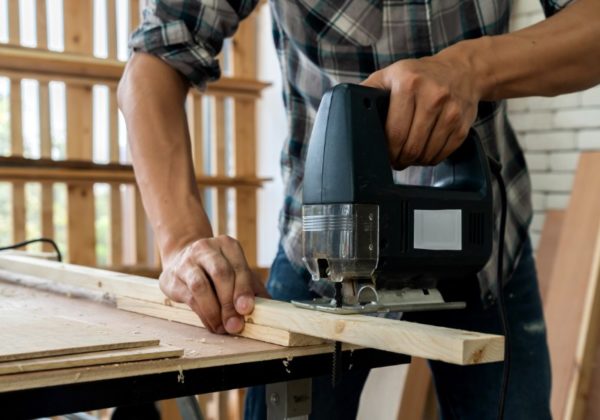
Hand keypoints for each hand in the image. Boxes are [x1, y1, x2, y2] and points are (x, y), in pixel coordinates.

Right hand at [159, 235, 268, 333]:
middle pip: (221, 274)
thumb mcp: (237, 272)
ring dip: (214, 310)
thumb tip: (269, 309)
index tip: (246, 310)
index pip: (238, 267)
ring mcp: (186, 261)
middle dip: (229, 302)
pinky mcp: (172, 277)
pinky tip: (211, 324)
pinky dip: (202, 314)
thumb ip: (253, 288)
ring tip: (222, 327)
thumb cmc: (216, 270)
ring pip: (200, 285)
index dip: (243, 289)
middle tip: (235, 325)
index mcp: (227, 245)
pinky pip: (188, 297)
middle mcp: (206, 248)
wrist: (183, 258)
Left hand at [362, 51, 480, 169]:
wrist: (461, 70)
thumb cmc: (418, 75)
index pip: (394, 132)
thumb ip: (367, 91)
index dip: (387, 150)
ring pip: (427, 154)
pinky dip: (431, 158)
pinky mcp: (463, 124)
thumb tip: (345, 110)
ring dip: (415, 161)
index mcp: (408, 83)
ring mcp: (451, 110)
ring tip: (408, 155)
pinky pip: (443, 153)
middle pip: (411, 147)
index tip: (384, 153)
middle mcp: (432, 95)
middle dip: (399, 159)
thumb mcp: (389, 74)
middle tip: (395, 159)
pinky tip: (425, 151)